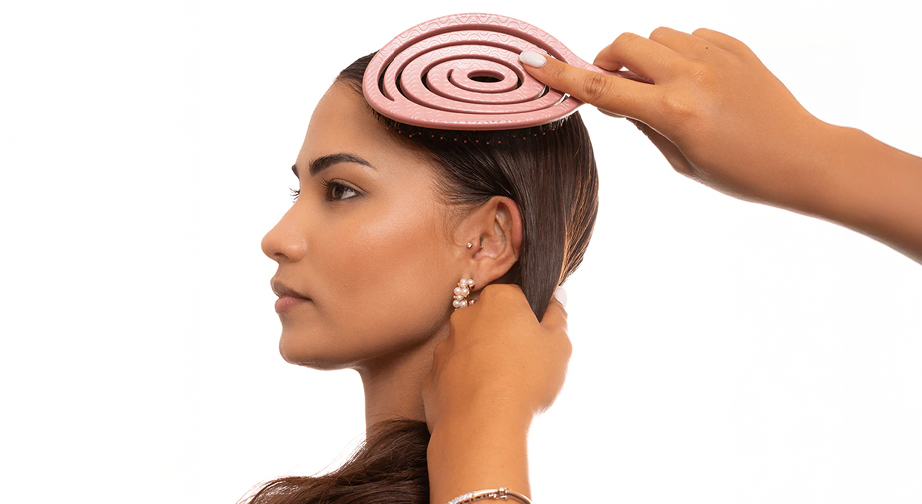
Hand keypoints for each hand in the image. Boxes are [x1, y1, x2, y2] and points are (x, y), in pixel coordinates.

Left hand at [422, 284, 570, 433]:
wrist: (482, 426)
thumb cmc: (526, 379)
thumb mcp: (559, 345)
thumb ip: (557, 316)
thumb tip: (555, 298)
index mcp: (498, 299)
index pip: (517, 296)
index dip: (531, 318)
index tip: (539, 340)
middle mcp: (465, 316)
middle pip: (490, 320)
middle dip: (504, 337)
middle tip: (524, 366)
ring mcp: (445, 347)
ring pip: (470, 348)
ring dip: (484, 361)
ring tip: (503, 389)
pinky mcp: (432, 377)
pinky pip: (454, 376)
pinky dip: (466, 385)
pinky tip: (483, 403)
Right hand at [521, 27, 834, 210]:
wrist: (802, 157)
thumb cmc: (740, 172)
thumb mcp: (680, 161)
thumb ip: (642, 123)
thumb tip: (615, 98)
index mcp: (672, 112)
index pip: (601, 89)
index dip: (562, 75)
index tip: (533, 60)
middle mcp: (690, 77)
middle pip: (624, 45)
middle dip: (608, 60)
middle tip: (614, 84)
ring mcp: (716, 57)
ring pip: (657, 36)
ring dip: (646, 56)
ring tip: (663, 86)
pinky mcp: (736, 47)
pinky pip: (691, 36)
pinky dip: (680, 53)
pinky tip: (695, 80)